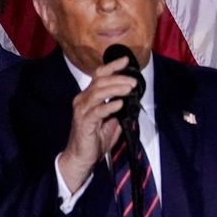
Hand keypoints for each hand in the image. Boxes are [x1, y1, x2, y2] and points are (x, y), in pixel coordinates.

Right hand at [56, 53, 138, 192]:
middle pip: (100, 82)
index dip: (112, 66)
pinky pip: (97, 111)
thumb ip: (119, 108)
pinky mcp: (84, 122)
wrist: (82, 157)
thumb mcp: (112, 120)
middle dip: (118, 78)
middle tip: (134, 81)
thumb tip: (133, 98)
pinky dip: (109, 106)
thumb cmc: (96, 138)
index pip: (99, 76)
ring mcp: (82, 110)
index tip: (125, 60)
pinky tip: (120, 104)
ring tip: (129, 88)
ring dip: (115, 89)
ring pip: (97, 93)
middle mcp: (83, 100)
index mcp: (89, 97)